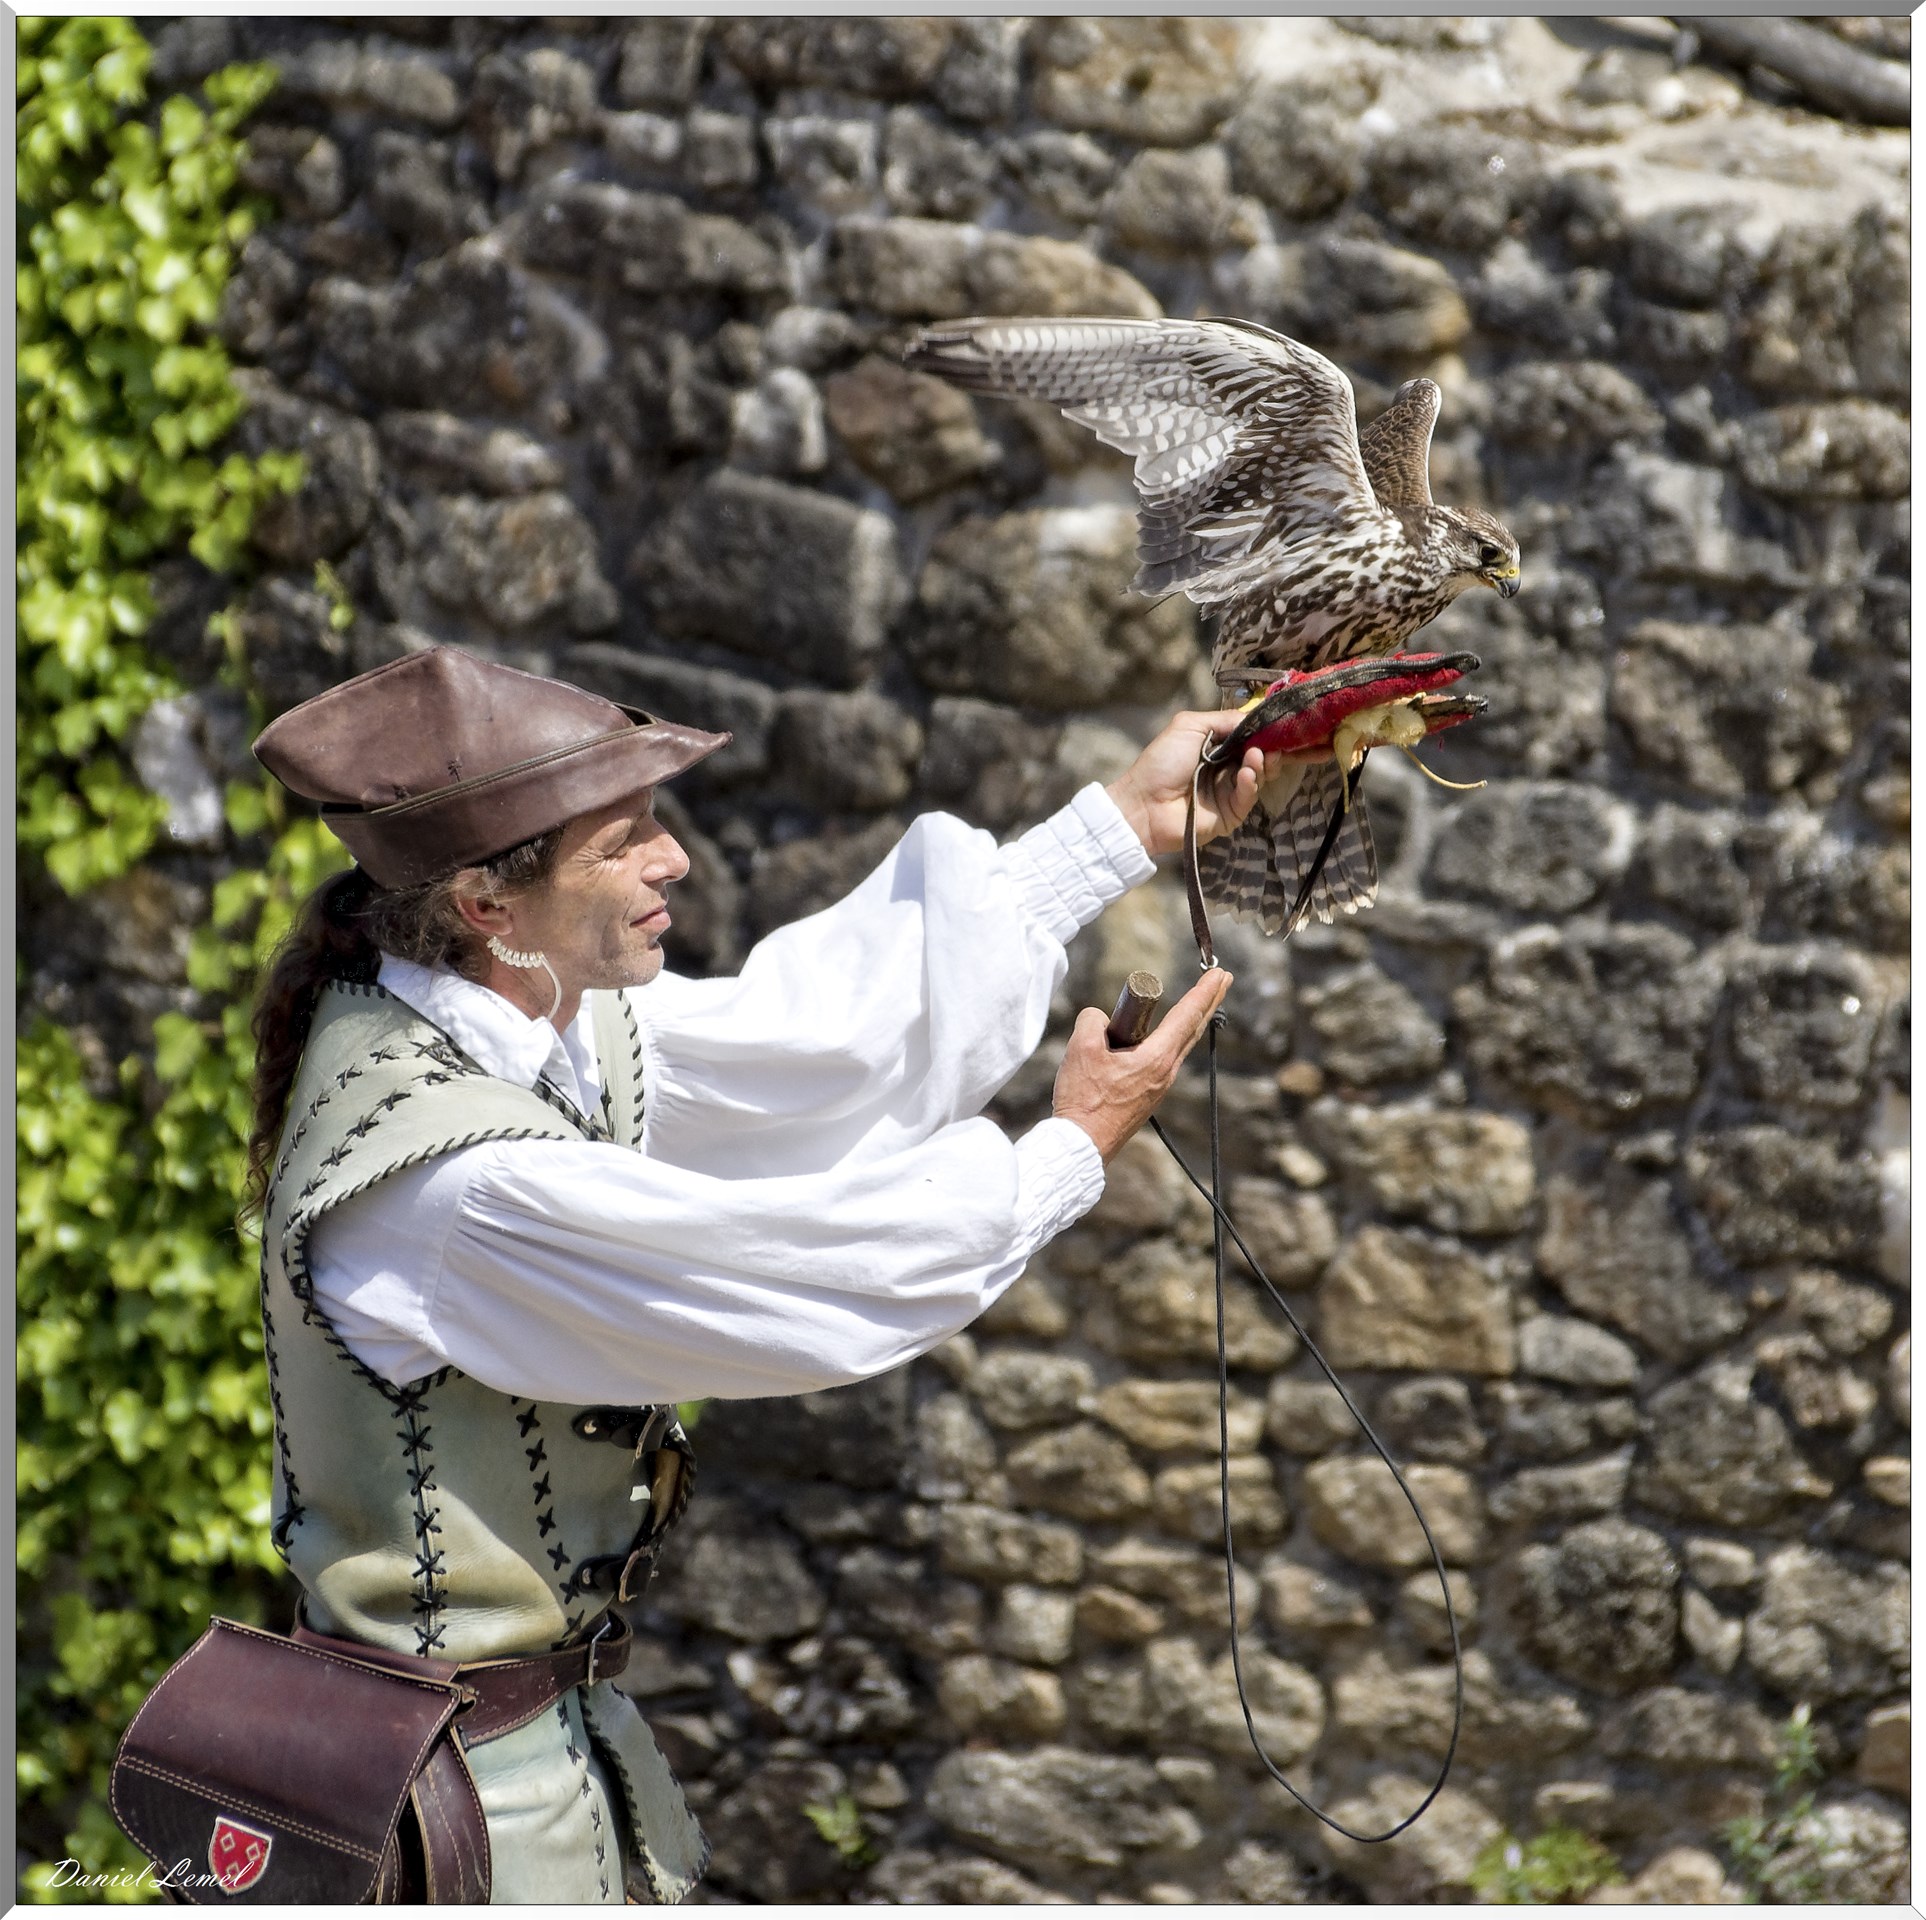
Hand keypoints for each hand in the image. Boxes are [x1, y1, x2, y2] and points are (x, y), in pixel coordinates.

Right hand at [1052, 968, 1232, 1163]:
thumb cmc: (1084, 1099)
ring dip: (1193, 1019)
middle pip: (1193, 1029)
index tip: (1219, 973)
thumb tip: (1100, 1019)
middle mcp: (1165, 1072)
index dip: (1204, 991)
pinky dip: (1175, 1038)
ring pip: (1182, 1044)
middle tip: (1223, 979)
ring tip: (1201, 1003)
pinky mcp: (1148, 1096)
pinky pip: (1166, 1058)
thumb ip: (1093, 1021)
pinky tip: (1168, 1038)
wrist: (1082, 1143)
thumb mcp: (1081, 1048)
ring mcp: (1159, 1087)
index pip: (1186, 1016)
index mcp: (1156, 1058)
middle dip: (1209, 1001)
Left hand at [1106, 710, 1288, 856]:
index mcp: (1216, 747)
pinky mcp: (1230, 814)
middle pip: (1258, 757)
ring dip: (1261, 764)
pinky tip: (1247, 774)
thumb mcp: (1189, 726)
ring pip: (1258, 777)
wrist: (1144, 803)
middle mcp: (1225, 768)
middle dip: (1268, 748)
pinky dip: (1251, 784)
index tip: (1276, 724)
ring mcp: (1229, 792)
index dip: (1262, 731)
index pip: (1248, 737)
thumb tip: (1255, 717)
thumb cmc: (1162, 761)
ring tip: (1256, 756)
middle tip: (1272, 744)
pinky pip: (1248, 798)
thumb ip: (1223, 719)